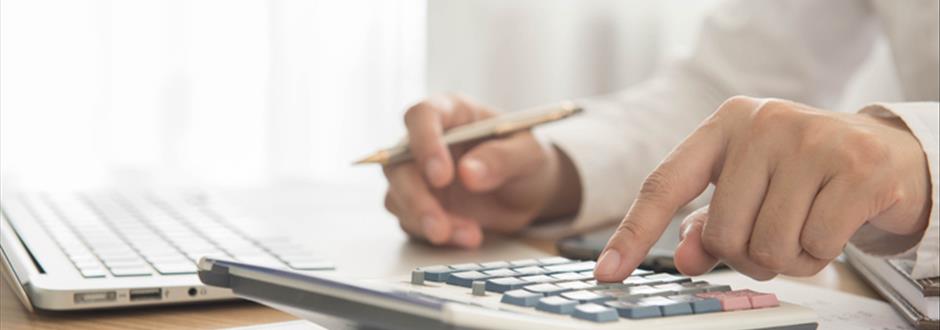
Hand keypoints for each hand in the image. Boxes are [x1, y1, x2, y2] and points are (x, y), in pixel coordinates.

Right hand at [383, 94, 580, 247]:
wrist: (527, 190)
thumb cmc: (526, 159)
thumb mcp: (528, 154)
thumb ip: (502, 158)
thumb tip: (469, 172)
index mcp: (452, 113)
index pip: (422, 116)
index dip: (424, 143)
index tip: (442, 176)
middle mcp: (427, 141)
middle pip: (398, 163)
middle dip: (416, 197)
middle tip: (440, 224)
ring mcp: (418, 174)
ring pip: (398, 197)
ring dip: (427, 221)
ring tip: (471, 236)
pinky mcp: (419, 204)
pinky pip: (411, 222)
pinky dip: (437, 235)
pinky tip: (468, 237)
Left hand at [595, 96, 930, 280]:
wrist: (885, 152)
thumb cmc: (802, 173)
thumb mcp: (747, 186)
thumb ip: (709, 222)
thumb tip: (686, 258)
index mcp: (724, 124)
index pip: (664, 185)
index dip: (633, 233)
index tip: (606, 273)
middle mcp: (763, 122)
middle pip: (723, 233)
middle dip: (747, 254)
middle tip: (773, 238)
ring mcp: (812, 140)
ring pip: (769, 246)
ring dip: (788, 259)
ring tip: (805, 228)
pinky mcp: (857, 166)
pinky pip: (816, 246)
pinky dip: (823, 254)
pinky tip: (835, 225)